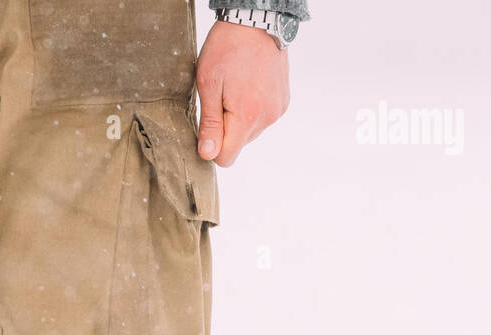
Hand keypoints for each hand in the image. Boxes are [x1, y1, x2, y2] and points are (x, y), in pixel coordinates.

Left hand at [196, 19, 289, 166]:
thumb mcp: (209, 84)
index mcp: (247, 117)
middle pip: (238, 145)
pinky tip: (248, 87)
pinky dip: (252, 109)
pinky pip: (262, 119)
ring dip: (239, 118)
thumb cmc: (228, 47)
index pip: (226, 157)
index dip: (212, 146)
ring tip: (236, 88)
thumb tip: (207, 154)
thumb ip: (209, 124)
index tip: (208, 123)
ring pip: (250, 133)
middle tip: (222, 96)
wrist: (256, 20)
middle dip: (226, 128)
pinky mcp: (282, 102)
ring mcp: (277, 110)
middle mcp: (267, 118)